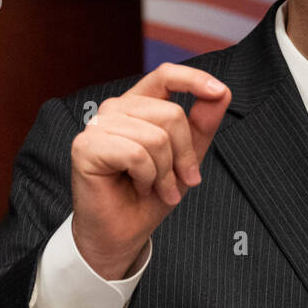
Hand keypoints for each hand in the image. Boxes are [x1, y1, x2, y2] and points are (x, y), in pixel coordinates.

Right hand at [69, 64, 230, 278]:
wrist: (124, 232)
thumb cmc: (150, 195)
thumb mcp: (186, 157)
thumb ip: (202, 124)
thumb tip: (222, 93)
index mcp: (138, 105)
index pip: (165, 75)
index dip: (194, 79)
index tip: (219, 92)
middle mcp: (115, 109)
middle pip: (170, 113)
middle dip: (183, 155)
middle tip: (177, 182)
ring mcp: (97, 125)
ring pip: (155, 136)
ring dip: (164, 172)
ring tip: (155, 187)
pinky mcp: (85, 146)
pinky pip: (136, 154)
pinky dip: (146, 177)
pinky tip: (137, 187)